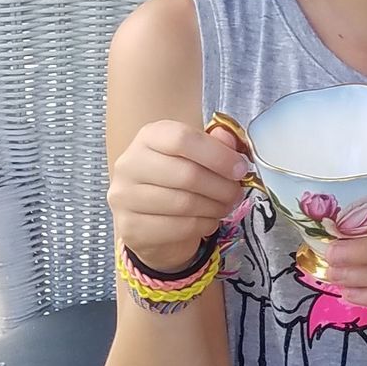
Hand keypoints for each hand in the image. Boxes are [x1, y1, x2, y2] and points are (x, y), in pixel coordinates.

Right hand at [108, 119, 250, 271]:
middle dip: (221, 187)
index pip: (182, 139)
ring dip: (215, 207)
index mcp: (148, 137)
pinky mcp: (130, 227)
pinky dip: (203, 226)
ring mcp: (125, 198)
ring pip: (184, 204)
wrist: (152, 220)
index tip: (240, 169)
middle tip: (237, 193)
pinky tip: (208, 221)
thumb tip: (229, 140)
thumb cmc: (178, 181)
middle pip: (186, 174)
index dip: (218, 155)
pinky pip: (178, 228)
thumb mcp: (198, 156)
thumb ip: (216, 144)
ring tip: (225, 206)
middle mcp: (130, 164)